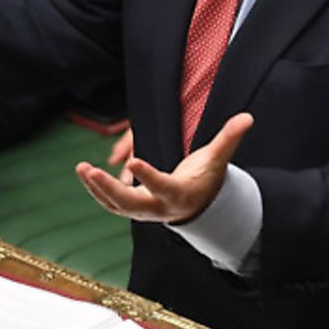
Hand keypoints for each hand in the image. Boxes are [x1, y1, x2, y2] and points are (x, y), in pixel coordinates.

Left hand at [75, 113, 253, 223]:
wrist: (199, 207)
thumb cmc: (207, 178)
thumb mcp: (218, 160)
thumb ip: (229, 138)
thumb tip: (247, 117)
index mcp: (179, 194)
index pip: (162, 187)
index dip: (148, 176)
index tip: (133, 160)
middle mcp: (158, 208)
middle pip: (130, 203)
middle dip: (109, 189)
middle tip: (91, 170)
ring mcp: (143, 211)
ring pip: (115, 205)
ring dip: (96, 188)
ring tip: (81, 168)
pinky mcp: (133, 209)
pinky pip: (111, 204)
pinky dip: (96, 191)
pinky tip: (85, 173)